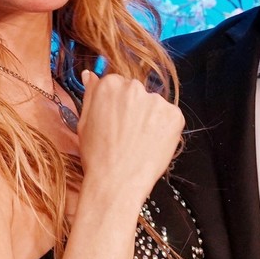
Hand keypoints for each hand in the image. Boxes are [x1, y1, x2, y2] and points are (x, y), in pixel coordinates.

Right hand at [77, 70, 183, 207]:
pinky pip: (170, 117)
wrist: (116, 183)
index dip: (118, 105)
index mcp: (109, 85)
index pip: (119, 85)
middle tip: (128, 134)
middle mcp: (134, 87)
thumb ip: (90, 94)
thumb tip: (91, 75)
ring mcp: (156, 101)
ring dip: (150, 118)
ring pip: (155, 105)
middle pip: (138, 92)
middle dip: (135, 109)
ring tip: (139, 142)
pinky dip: (165, 129)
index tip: (117, 120)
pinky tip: (152, 144)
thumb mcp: (84, 123)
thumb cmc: (98, 157)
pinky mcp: (174, 115)